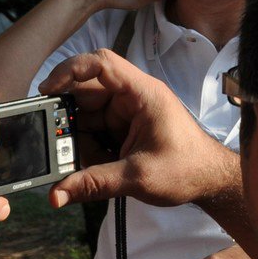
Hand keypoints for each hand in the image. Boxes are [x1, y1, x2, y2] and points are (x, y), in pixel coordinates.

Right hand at [42, 50, 237, 210]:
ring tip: (76, 164)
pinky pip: (94, 132)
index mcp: (143, 94)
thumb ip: (95, 183)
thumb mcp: (138, 177)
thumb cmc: (187, 169)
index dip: (70, 69)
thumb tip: (56, 194)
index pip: (102, 64)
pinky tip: (88, 168)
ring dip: (76, 139)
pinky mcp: (124, 129)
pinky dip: (86, 149)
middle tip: (52, 142)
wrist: (210, 181)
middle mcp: (132, 98)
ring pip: (86, 116)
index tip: (47, 89)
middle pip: (86, 93)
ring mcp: (127, 113)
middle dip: (67, 118)